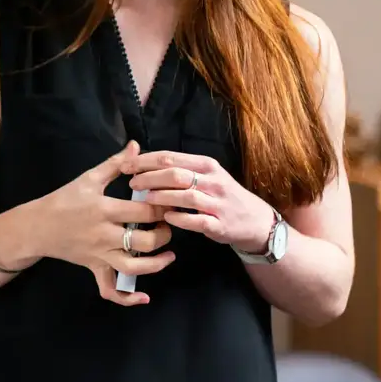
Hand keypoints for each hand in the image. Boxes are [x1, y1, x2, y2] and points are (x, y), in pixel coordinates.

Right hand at [36, 140, 175, 305]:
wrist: (37, 226)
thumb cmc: (63, 200)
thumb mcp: (88, 178)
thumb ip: (115, 164)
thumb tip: (136, 146)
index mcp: (104, 209)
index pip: (144, 212)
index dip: (163, 208)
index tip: (172, 202)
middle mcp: (104, 235)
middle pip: (145, 241)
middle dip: (164, 234)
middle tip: (168, 225)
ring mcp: (100, 255)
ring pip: (134, 268)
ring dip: (157, 264)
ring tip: (168, 255)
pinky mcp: (94, 268)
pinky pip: (110, 290)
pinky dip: (127, 298)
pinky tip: (143, 297)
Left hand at [123, 151, 274, 253]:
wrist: (255, 220)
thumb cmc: (222, 195)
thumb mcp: (206, 175)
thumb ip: (179, 168)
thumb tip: (142, 162)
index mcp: (206, 165)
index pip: (170, 158)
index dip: (145, 161)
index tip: (125, 165)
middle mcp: (213, 181)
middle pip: (175, 174)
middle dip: (149, 177)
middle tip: (132, 182)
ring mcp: (217, 203)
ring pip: (186, 195)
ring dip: (162, 196)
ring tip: (145, 199)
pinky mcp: (220, 224)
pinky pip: (197, 220)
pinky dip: (179, 218)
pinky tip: (166, 217)